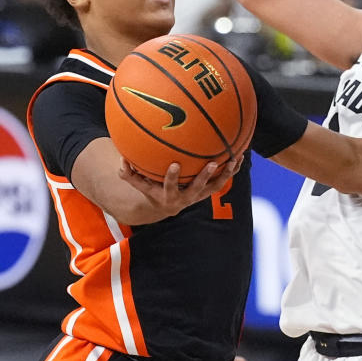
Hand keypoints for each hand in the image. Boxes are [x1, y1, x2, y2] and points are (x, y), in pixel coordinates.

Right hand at [118, 156, 241, 220]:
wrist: (169, 205)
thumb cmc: (152, 190)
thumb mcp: (140, 185)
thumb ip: (129, 175)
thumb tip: (121, 160)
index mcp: (170, 195)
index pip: (170, 186)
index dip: (172, 177)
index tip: (174, 165)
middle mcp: (188, 197)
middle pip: (198, 188)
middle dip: (204, 177)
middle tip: (211, 163)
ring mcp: (201, 195)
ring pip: (216, 186)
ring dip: (226, 174)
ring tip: (234, 159)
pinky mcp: (210, 191)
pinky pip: (224, 180)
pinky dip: (232, 169)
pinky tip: (240, 154)